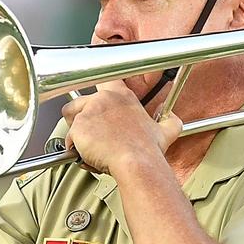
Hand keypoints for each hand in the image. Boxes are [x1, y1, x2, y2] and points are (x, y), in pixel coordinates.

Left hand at [60, 81, 182, 175]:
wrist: (137, 164)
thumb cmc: (148, 151)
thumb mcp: (167, 131)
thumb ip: (170, 120)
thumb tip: (174, 118)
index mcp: (122, 96)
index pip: (104, 79)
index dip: (96, 89)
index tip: (94, 98)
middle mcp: (103, 99)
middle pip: (78, 102)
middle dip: (79, 118)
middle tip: (92, 135)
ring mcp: (89, 112)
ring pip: (69, 118)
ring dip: (75, 132)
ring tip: (89, 145)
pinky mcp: (78, 127)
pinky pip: (69, 138)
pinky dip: (75, 149)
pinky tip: (89, 156)